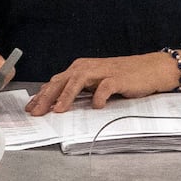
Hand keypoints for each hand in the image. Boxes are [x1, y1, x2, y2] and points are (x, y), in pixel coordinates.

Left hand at [25, 52, 177, 115]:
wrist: (150, 69)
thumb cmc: (121, 77)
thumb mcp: (94, 82)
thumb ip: (77, 90)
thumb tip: (54, 102)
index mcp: (80, 68)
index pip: (56, 82)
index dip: (41, 95)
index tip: (30, 108)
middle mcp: (88, 67)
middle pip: (62, 81)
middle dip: (47, 97)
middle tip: (36, 112)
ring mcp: (102, 71)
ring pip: (79, 80)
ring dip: (67, 95)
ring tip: (58, 110)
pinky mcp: (118, 78)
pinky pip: (105, 86)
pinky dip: (99, 96)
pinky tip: (96, 105)